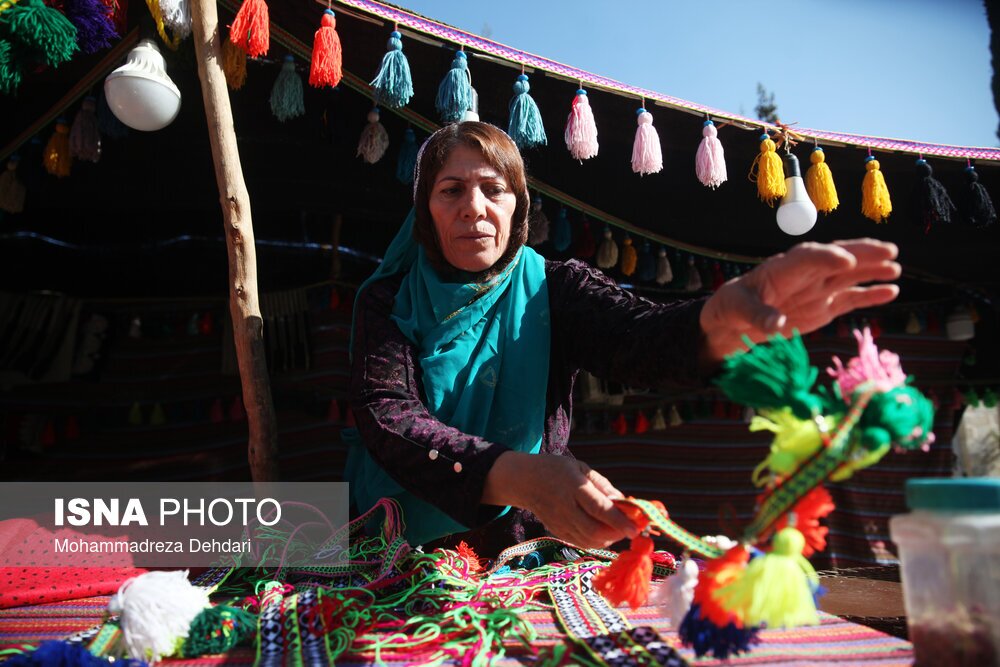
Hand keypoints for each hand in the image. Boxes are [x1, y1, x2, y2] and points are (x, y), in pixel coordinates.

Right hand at [482, 451, 637, 547]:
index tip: (635, 529)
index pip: (599, 508)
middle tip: (630, 526)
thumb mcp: (581, 468)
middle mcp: (566, 508)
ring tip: (618, 527)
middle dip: (618, 532)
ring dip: (610, 538)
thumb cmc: (557, 470)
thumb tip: (625, 503)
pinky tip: (603, 531)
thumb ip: (603, 486)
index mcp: (573, 487)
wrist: (525, 481)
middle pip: (595, 530)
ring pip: (590, 540)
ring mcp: (560, 522)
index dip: (619, 520)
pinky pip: (582, 543)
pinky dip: (597, 541)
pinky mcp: (557, 532)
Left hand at [699, 239, 900, 362]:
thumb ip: (757, 315)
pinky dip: (870, 295)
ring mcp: (817, 289)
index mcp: (780, 269)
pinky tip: (892, 290)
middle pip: (835, 259)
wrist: (736, 320)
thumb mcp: (736, 310)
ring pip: (849, 275)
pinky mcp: (824, 306)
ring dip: (872, 269)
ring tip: (895, 266)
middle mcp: (804, 275)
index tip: (847, 261)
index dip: (826, 257)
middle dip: (861, 253)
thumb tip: (776, 325)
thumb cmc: (733, 307)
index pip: (806, 257)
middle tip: (888, 250)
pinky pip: (851, 298)